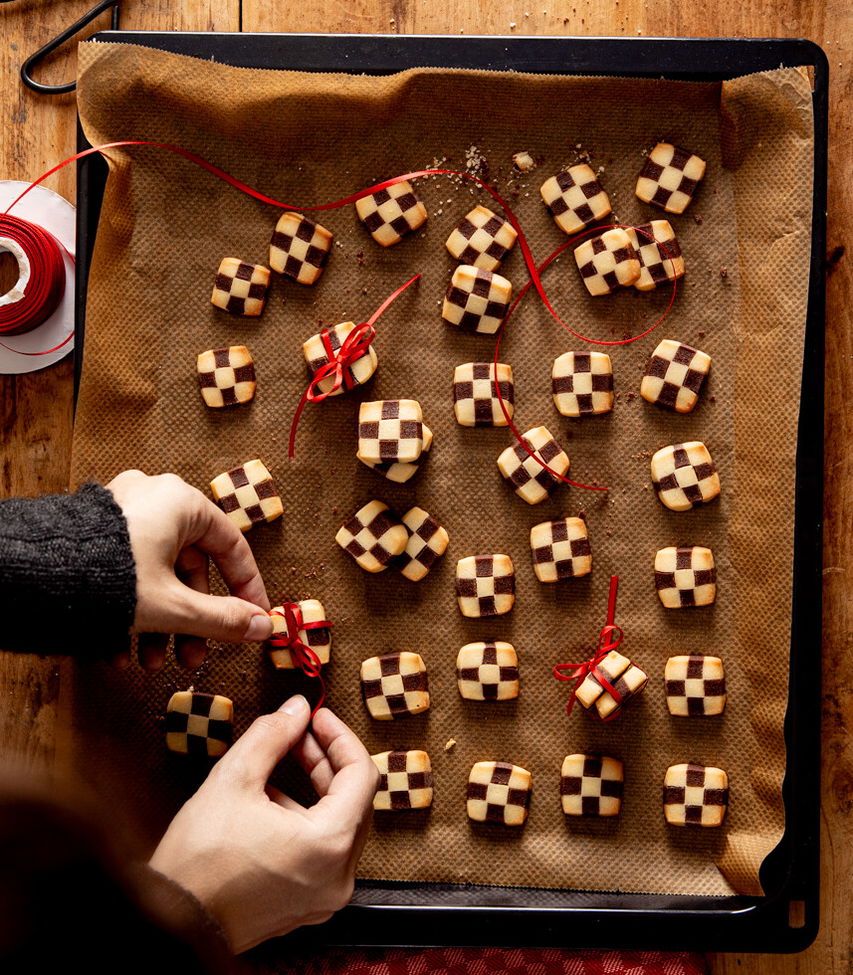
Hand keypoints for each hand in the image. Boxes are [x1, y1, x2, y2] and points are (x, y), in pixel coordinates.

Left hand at [106, 470, 272, 669]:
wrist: (28, 579)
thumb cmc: (105, 579)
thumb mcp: (174, 608)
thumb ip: (224, 619)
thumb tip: (262, 627)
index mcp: (181, 502)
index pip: (232, 546)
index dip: (247, 588)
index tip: (253, 619)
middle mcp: (153, 499)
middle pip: (191, 568)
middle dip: (190, 621)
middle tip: (193, 655)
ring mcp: (121, 515)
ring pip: (157, 576)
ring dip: (160, 625)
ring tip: (150, 663)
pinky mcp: (95, 535)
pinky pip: (128, 573)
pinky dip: (131, 611)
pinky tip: (120, 651)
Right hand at [149, 696, 378, 952]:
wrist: (171, 924)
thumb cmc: (197, 863)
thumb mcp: (234, 779)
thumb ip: (272, 735)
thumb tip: (296, 709)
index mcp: (329, 845)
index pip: (361, 774)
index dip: (340, 737)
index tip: (319, 718)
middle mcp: (337, 876)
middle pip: (354, 800)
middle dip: (326, 761)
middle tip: (299, 735)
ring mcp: (324, 895)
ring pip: (338, 825)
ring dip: (314, 788)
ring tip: (278, 765)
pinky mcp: (306, 904)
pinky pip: (322, 851)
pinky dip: (305, 820)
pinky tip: (271, 803)